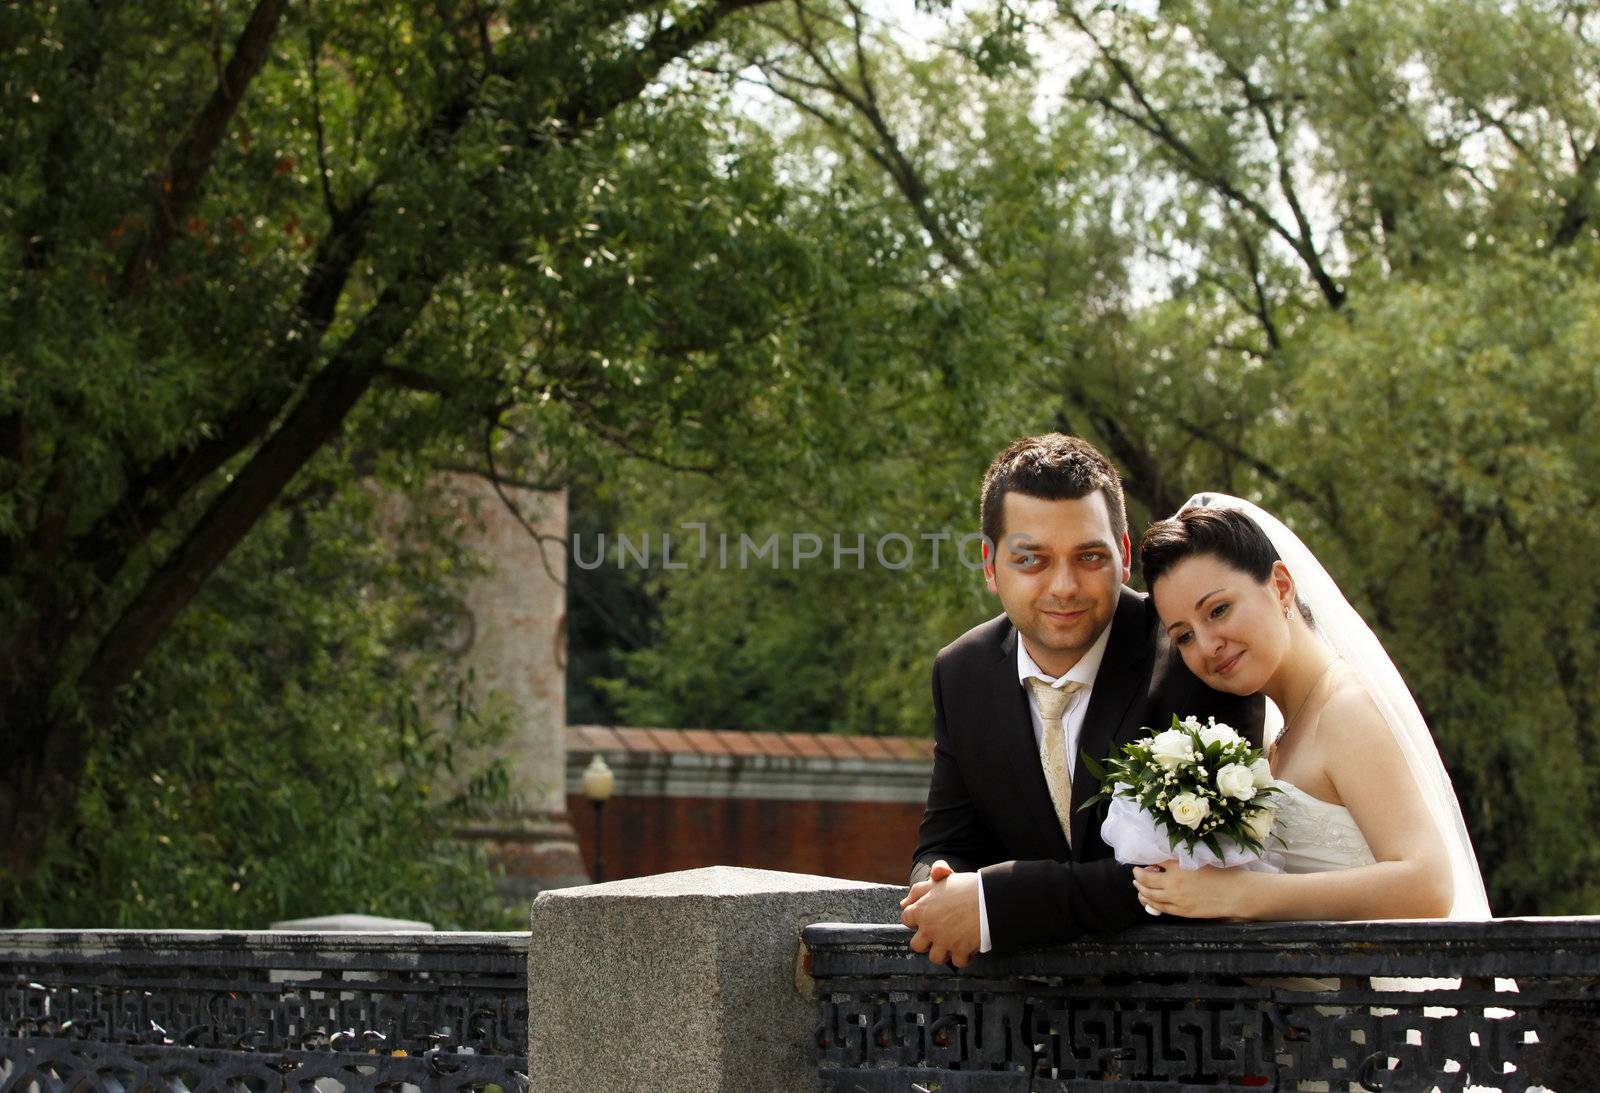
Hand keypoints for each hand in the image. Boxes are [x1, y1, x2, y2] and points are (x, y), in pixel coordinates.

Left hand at [899, 859, 980, 967]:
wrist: (990, 897)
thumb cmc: (965, 886)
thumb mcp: (940, 880)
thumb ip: (920, 889)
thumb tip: (903, 903)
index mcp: (921, 910)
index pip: (906, 919)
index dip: (916, 919)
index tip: (927, 917)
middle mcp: (929, 928)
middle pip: (916, 945)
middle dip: (926, 942)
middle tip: (938, 934)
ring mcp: (944, 941)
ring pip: (935, 957)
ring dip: (943, 952)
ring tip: (952, 943)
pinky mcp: (960, 950)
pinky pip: (957, 962)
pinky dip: (963, 957)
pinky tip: (967, 947)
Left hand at [1132, 859, 1251, 919]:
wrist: (1235, 893)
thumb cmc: (1221, 874)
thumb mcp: (1198, 862)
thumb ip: (1179, 862)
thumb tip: (1163, 863)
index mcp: (1178, 867)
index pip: (1154, 862)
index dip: (1146, 862)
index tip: (1143, 861)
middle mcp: (1174, 883)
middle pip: (1146, 879)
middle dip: (1138, 875)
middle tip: (1136, 872)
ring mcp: (1177, 899)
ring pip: (1149, 895)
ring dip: (1140, 889)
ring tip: (1138, 885)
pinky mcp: (1182, 911)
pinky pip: (1160, 907)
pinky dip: (1149, 902)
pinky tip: (1146, 898)